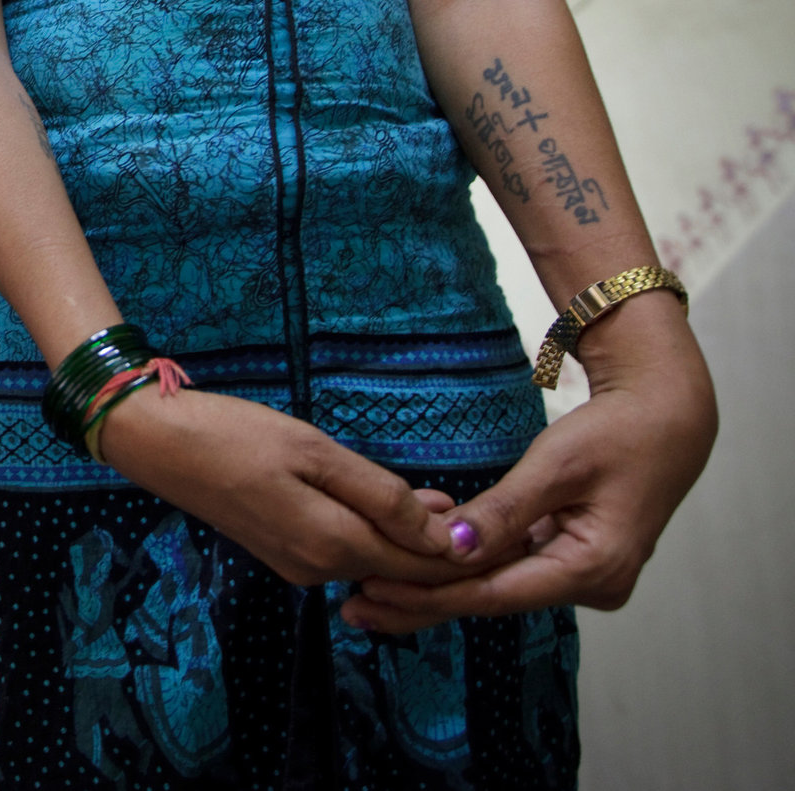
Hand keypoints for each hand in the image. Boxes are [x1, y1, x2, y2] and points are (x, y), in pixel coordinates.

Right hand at [96, 387, 476, 586]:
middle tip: (498, 518)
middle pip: (404, 572)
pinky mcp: (281, 551)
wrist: (158, 444)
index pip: (425, 567)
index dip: (470, 553)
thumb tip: (442, 532)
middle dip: (450, 551)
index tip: (512, 529)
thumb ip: (381, 495)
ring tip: (454, 504)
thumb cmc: (234, 436)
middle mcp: (319, 569)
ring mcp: (297, 565)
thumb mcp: (316, 452)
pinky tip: (395, 507)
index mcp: (333, 546)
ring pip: (376, 562)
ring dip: (413, 540)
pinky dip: (378, 535)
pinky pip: (347, 552)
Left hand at [340, 294, 715, 633]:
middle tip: (354, 606)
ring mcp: (583, 575)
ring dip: (438, 586)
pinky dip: (466, 568)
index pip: (495, 593)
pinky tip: (415, 571)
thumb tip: (452, 548)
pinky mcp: (571, 559)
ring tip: (371, 594)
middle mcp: (592, 584)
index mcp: (594, 569)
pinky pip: (510, 568)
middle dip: (423, 600)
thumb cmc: (619, 433)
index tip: (374, 591)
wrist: (667, 416)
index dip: (430, 594)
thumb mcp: (556, 465)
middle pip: (492, 598)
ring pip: (497, 586)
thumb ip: (504, 510)